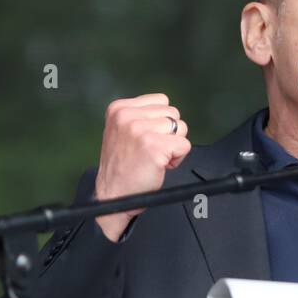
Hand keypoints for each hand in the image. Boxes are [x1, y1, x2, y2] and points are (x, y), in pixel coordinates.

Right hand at [93, 94, 191, 241]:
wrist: (113, 196)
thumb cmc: (121, 167)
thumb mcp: (121, 131)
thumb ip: (140, 116)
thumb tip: (167, 112)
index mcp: (119, 108)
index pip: (161, 101)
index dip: (160, 122)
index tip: (145, 139)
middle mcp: (127, 116)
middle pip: (173, 113)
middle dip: (168, 133)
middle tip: (150, 151)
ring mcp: (140, 130)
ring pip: (181, 128)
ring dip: (173, 145)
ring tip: (154, 158)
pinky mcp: (154, 146)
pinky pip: (184, 145)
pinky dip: (177, 159)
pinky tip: (160, 166)